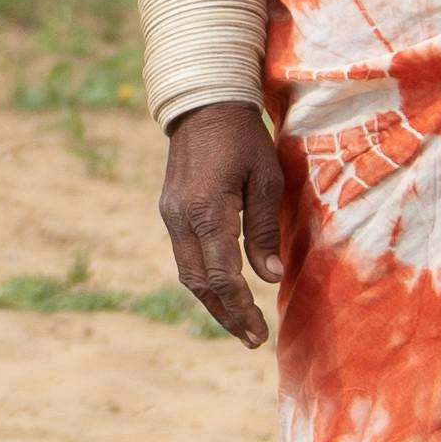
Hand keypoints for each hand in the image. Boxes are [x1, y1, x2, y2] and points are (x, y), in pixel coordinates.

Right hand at [158, 100, 286, 346]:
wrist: (202, 103)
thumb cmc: (244, 137)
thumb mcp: (266, 179)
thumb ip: (264, 230)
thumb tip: (270, 277)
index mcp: (208, 211)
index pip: (221, 275)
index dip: (240, 308)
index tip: (260, 332)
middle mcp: (181, 218)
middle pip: (198, 283)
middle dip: (226, 314)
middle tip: (252, 338)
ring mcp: (171, 215)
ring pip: (187, 273)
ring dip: (212, 301)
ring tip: (240, 322)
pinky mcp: (170, 211)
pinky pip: (184, 255)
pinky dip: (203, 278)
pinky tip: (223, 289)